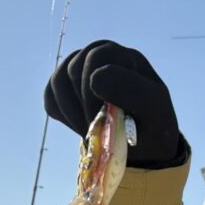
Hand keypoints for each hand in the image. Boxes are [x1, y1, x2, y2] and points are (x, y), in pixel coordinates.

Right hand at [44, 40, 185, 168]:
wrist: (146, 147)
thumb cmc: (154, 127)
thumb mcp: (154, 110)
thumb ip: (133, 90)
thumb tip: (94, 77)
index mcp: (126, 57)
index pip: (96, 59)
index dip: (93, 90)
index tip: (105, 119)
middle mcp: (102, 57)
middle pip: (73, 69)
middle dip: (82, 104)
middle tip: (97, 129)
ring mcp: (82, 70)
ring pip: (58, 81)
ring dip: (71, 112)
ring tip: (91, 130)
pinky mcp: (67, 88)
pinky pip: (50, 97)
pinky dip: (63, 115)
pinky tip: (82, 126)